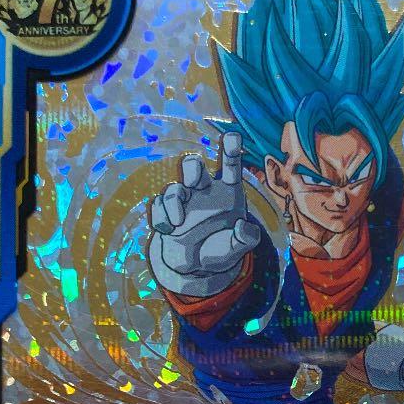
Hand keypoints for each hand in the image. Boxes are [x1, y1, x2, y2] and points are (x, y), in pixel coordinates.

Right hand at [147, 131, 260, 297]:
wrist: (196, 267)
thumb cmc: (220, 251)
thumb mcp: (237, 247)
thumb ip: (245, 238)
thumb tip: (245, 228)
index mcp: (227, 193)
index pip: (230, 167)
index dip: (231, 150)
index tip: (233, 136)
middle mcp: (204, 191)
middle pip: (193, 167)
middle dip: (192, 168)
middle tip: (194, 179)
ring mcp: (183, 201)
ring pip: (174, 189)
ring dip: (173, 201)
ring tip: (178, 222)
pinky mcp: (166, 213)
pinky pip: (158, 207)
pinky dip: (161, 217)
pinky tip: (168, 230)